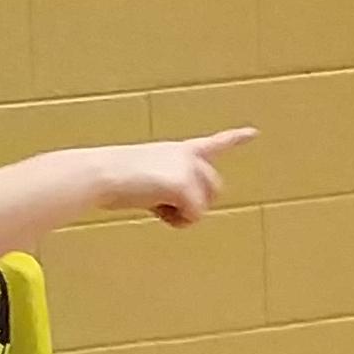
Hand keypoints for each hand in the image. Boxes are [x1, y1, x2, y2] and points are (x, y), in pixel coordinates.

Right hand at [78, 127, 244, 226]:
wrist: (100, 173)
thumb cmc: (111, 179)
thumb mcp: (144, 179)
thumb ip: (166, 187)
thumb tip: (175, 209)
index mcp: (177, 151)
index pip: (212, 144)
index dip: (234, 139)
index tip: (254, 133)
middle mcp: (188, 155)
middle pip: (214, 189)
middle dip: (195, 203)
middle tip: (163, 204)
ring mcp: (187, 169)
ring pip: (205, 205)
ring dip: (183, 212)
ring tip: (154, 202)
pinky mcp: (184, 185)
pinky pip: (192, 216)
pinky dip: (175, 220)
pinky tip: (154, 207)